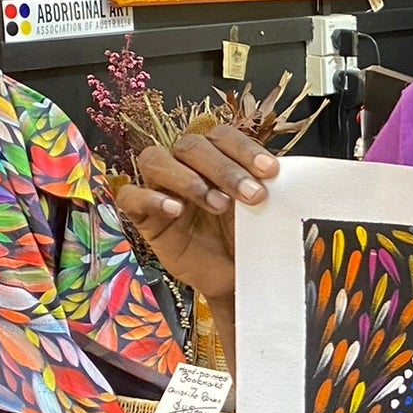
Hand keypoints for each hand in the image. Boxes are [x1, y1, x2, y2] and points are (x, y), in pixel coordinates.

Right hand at [115, 126, 279, 309]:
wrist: (234, 278)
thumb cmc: (244, 238)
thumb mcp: (259, 210)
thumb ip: (261, 186)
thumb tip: (281, 173)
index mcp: (214, 157)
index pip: (221, 135)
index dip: (244, 148)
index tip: (271, 171)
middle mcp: (184, 166)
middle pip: (191, 145)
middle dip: (225, 169)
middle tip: (252, 196)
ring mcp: (160, 188)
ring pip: (155, 159)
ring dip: (187, 178)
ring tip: (217, 204)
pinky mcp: (142, 216)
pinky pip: (131, 196)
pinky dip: (151, 198)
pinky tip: (176, 210)